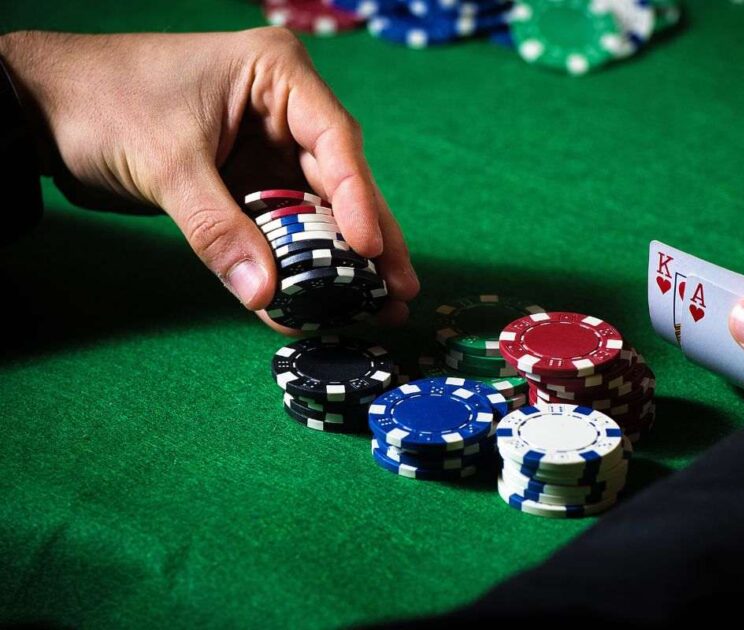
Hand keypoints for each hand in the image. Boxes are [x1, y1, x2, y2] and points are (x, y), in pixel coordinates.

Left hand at [0, 29, 418, 327]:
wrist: (40, 108)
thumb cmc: (103, 103)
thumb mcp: (168, 165)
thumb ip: (219, 230)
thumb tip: (265, 297)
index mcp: (276, 77)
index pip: (335, 141)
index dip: (359, 199)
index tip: (371, 251)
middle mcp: (283, 111)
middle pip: (340, 181)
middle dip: (369, 240)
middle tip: (401, 291)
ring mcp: (267, 148)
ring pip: (317, 209)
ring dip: (340, 260)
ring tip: (379, 305)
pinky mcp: (247, 181)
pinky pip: (281, 227)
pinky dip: (295, 264)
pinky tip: (318, 301)